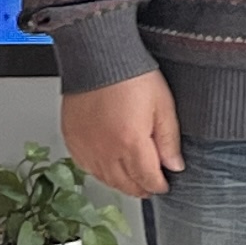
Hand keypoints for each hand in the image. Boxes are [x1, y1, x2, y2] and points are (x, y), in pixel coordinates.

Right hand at [60, 70, 183, 197]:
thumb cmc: (131, 75)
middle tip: (149, 186)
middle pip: (124, 183)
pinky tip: (107, 168)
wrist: (99, 57)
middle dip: (140, 187)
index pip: (147, 178)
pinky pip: (85, 166)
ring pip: (104, 178)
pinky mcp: (72, 139)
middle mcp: (105, 150)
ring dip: (120, 183)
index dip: (158, 185)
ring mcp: (85, 146)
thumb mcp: (163, 106)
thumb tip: (174, 165)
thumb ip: (169, 140)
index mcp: (130, 142)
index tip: (164, 185)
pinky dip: (98, 172)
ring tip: (131, 180)